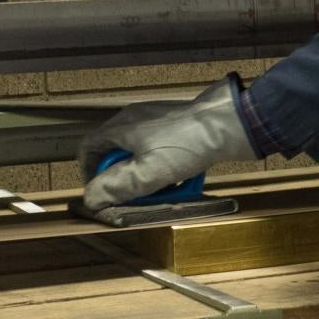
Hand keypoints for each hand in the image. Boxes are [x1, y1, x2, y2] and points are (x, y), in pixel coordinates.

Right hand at [78, 79, 258, 211]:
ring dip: (149, 176)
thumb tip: (91, 198)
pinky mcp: (178, 127)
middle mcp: (135, 120)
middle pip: (116, 154)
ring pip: (141, 156)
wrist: (230, 123)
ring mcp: (157, 122)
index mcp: (121, 126)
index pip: (89, 148)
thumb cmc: (187, 144)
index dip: (90, 174)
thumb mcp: (148, 172)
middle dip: (125, 179)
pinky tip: (182, 179)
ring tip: (165, 189)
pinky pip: (162, 152)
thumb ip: (117, 186)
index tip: (103, 194)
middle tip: (138, 196)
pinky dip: (167, 168)